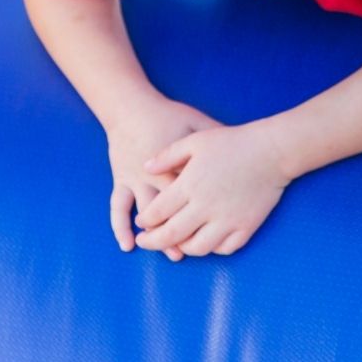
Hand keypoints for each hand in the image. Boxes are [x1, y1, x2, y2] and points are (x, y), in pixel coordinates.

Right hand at [106, 98, 221, 259]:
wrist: (132, 107)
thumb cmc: (170, 115)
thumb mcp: (198, 124)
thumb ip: (218, 138)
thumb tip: (243, 148)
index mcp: (178, 164)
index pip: (193, 193)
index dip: (206, 211)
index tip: (219, 227)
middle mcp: (155, 175)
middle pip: (170, 209)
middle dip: (182, 231)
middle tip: (197, 249)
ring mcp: (135, 179)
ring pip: (145, 213)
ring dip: (157, 234)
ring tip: (170, 253)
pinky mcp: (121, 179)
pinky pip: (118, 207)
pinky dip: (119, 227)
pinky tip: (127, 245)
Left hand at [133, 123, 288, 257]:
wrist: (273, 150)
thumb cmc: (234, 142)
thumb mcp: (196, 140)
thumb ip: (168, 155)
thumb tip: (146, 168)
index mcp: (190, 185)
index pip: (156, 213)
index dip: (144, 221)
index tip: (142, 221)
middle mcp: (205, 207)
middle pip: (171, 235)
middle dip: (153, 242)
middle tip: (146, 242)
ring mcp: (227, 219)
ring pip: (197, 248)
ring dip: (182, 248)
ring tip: (177, 242)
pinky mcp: (246, 226)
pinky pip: (225, 249)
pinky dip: (213, 249)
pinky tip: (207, 239)